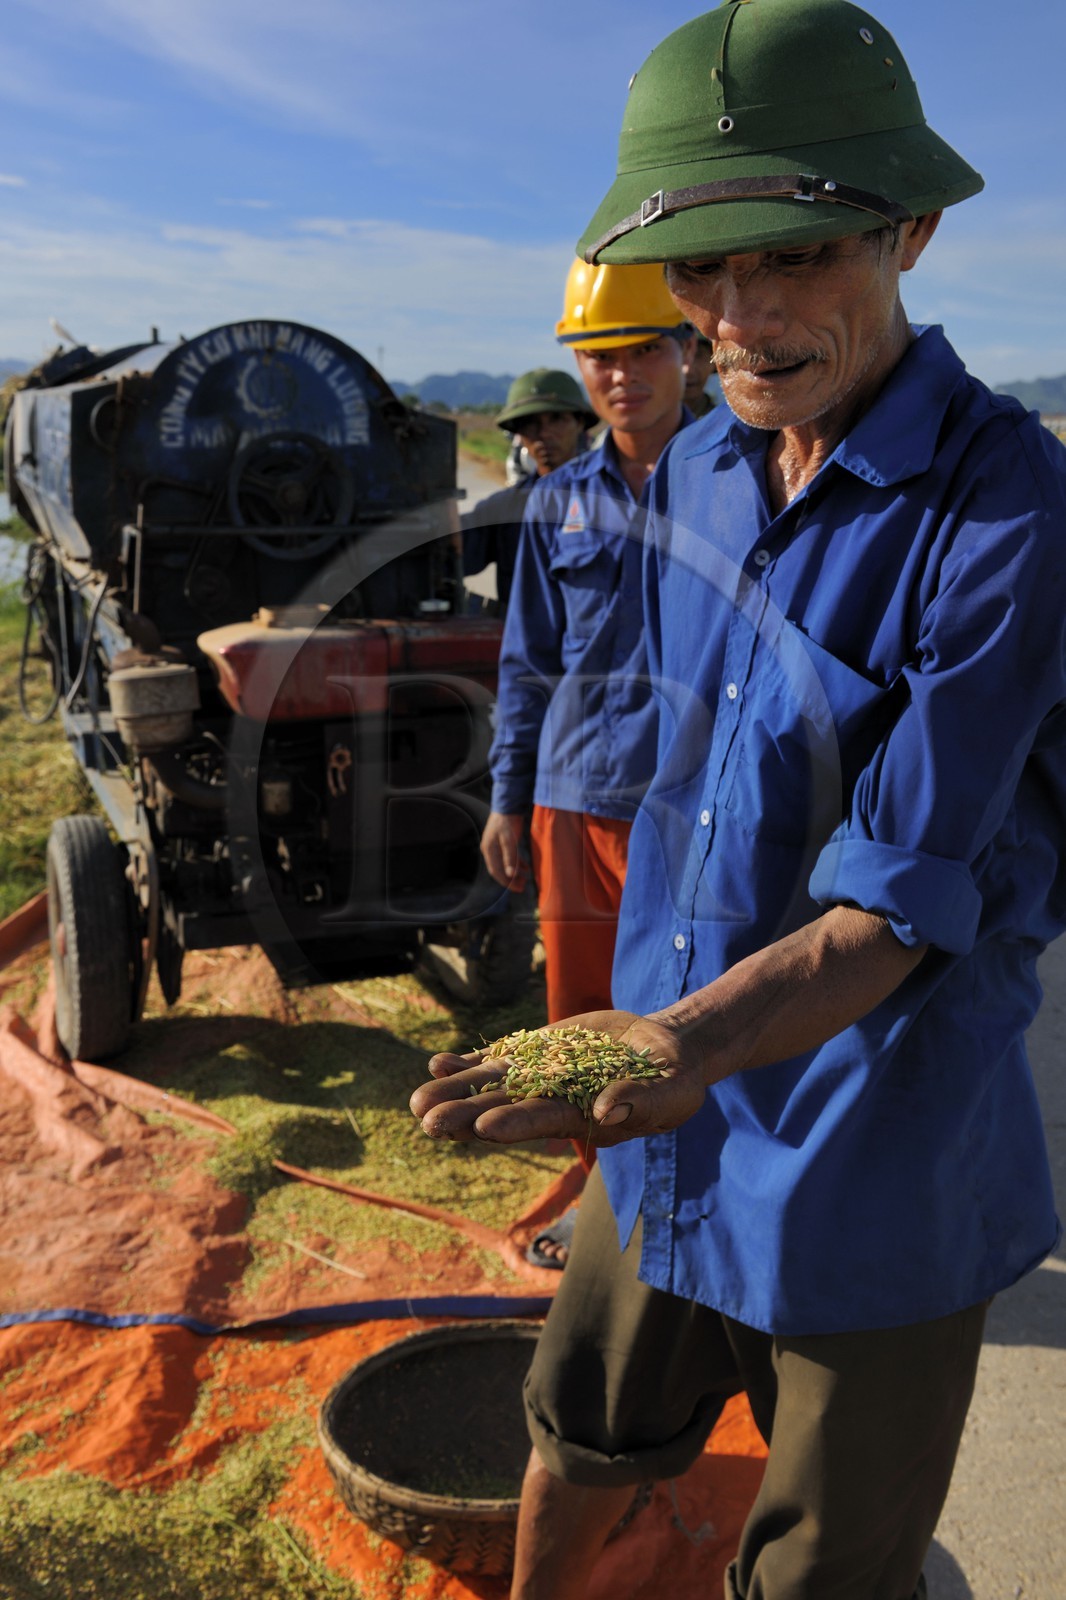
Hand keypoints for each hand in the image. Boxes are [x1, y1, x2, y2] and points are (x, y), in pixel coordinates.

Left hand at [409, 1009, 707, 1147]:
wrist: (664, 1050)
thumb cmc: (675, 1080)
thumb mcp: (672, 1091)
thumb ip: (642, 1101)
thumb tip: (607, 1109)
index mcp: (585, 1119)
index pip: (544, 1122)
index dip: (516, 1124)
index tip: (485, 1127)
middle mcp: (554, 1104)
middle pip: (504, 1110)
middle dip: (466, 1116)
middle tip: (427, 1122)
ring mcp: (541, 1079)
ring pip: (491, 1088)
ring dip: (454, 1094)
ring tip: (417, 1101)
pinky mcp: (538, 1054)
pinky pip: (497, 1060)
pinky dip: (468, 1063)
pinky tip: (437, 1064)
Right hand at [480, 810, 528, 890]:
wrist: (508, 805)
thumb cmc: (508, 822)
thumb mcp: (509, 840)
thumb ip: (510, 857)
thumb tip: (510, 874)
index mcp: (489, 850)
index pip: (496, 871)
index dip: (506, 882)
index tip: (517, 889)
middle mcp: (490, 850)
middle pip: (500, 869)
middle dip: (511, 880)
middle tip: (522, 887)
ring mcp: (496, 846)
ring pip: (505, 864)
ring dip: (515, 872)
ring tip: (525, 879)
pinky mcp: (503, 843)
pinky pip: (509, 857)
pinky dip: (517, 863)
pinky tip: (526, 868)